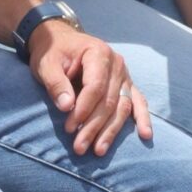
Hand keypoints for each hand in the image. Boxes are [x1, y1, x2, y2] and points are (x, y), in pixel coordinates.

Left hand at [29, 21, 152, 155]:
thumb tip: (67, 107)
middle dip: (94, 127)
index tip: (69, 128)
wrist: (61, 41)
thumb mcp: (46, 64)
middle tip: (79, 147)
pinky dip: (142, 118)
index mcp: (98, 53)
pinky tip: (145, 134)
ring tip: (98, 150)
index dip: (83, 109)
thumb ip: (56, 83)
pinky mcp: (126, 84)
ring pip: (122, 107)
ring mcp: (124, 75)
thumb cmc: (53, 53)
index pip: (95, 86)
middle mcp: (116, 64)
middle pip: (109, 101)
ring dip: (111, 131)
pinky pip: (137, 102)